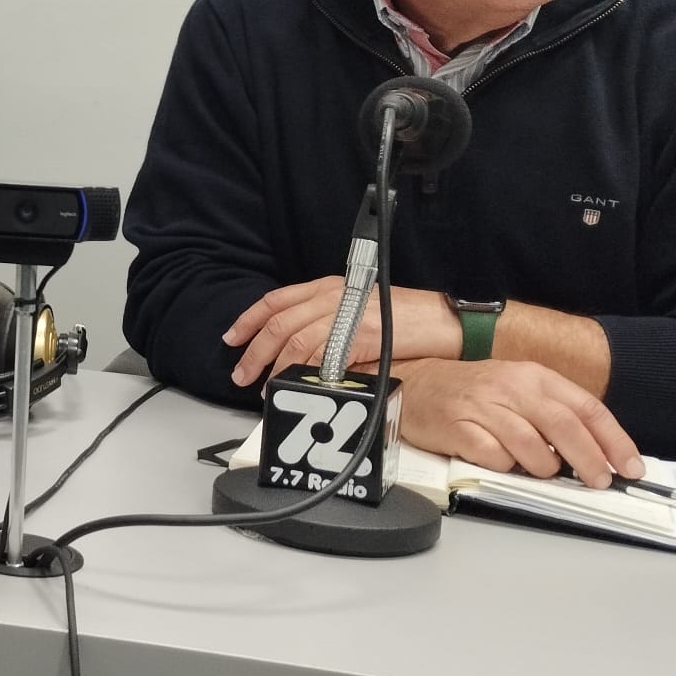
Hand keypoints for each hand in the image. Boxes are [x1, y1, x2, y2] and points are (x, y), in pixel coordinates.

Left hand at [224, 277, 460, 388]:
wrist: (444, 320)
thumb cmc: (406, 318)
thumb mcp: (358, 309)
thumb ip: (328, 322)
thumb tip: (298, 353)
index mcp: (328, 287)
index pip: (276, 300)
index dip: (248, 320)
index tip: (231, 338)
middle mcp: (332, 296)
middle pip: (279, 323)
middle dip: (254, 351)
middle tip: (241, 375)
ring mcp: (345, 313)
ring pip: (295, 341)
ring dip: (275, 368)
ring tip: (266, 388)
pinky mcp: (360, 334)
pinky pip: (323, 356)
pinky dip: (306, 373)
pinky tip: (298, 387)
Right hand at [391, 358, 644, 487]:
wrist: (416, 384)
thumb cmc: (473, 393)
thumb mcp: (519, 391)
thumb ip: (554, 415)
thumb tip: (596, 454)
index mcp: (534, 376)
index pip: (586, 407)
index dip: (614, 440)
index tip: (630, 466)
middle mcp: (510, 386)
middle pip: (563, 426)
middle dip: (588, 460)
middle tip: (599, 482)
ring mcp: (482, 406)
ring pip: (530, 444)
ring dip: (544, 467)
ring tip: (542, 472)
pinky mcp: (456, 427)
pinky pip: (492, 456)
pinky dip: (505, 467)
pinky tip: (503, 464)